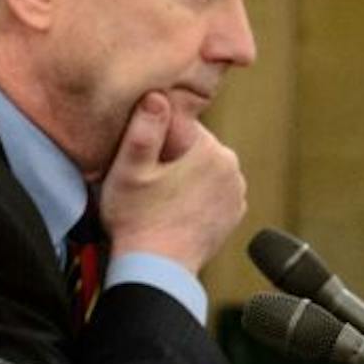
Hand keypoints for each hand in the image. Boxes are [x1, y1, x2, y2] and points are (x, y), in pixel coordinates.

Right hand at [97, 91, 245, 272]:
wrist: (157, 269)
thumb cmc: (136, 219)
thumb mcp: (128, 169)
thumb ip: (144, 128)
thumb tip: (158, 95)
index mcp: (208, 148)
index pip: (177, 123)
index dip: (152, 137)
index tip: (137, 159)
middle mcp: (230, 165)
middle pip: (192, 145)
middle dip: (169, 156)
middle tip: (144, 181)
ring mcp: (236, 191)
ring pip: (203, 167)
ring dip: (184, 176)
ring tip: (158, 198)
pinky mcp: (234, 212)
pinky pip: (212, 190)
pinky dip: (196, 196)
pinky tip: (174, 210)